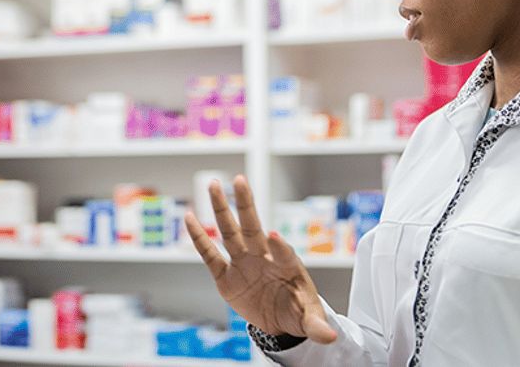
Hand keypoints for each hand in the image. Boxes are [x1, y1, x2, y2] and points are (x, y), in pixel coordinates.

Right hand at [185, 175, 336, 343]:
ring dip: (222, 209)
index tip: (273, 237)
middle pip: (253, 226)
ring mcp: (243, 263)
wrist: (279, 320)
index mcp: (286, 266)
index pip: (283, 253)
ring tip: (214, 184)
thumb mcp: (309, 319)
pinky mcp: (225, 276)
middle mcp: (263, 257)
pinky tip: (190, 217)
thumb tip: (329, 338)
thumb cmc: (297, 311)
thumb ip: (316, 325)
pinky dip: (200, 237)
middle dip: (247, 204)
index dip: (279, 246)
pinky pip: (210, 254)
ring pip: (231, 232)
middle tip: (241, 180)